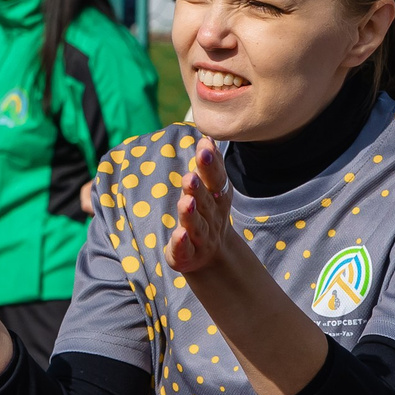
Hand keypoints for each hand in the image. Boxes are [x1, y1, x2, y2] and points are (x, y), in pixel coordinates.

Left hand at [165, 140, 240, 276]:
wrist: (213, 257)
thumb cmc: (207, 214)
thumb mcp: (212, 191)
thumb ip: (210, 166)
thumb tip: (207, 137)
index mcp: (217, 199)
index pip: (216, 180)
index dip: (211, 164)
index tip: (204, 146)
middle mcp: (211, 218)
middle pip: (206, 202)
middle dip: (199, 188)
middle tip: (190, 175)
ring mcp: (201, 238)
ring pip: (196, 225)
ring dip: (190, 213)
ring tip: (186, 201)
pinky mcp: (187, 256)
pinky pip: (185, 250)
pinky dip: (182, 243)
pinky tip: (178, 235)